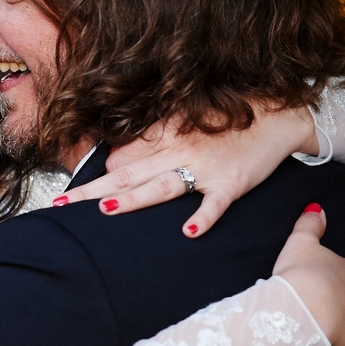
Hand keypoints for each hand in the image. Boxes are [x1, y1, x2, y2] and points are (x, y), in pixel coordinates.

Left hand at [61, 103, 315, 236]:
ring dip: (135, 199)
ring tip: (106, 210)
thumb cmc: (229, 117)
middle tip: (62, 205)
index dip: (96, 175)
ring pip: (162, 186)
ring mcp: (205, 169)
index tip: (71, 191)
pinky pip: (215, 203)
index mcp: (165, 138)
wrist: (281, 114)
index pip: (121, 159)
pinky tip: (189, 231)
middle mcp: (179, 153)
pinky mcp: (232, 183)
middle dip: (93, 191)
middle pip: (128, 176)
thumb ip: (150, 135)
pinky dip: (204, 217)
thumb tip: (113, 155)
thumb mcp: (184, 118)